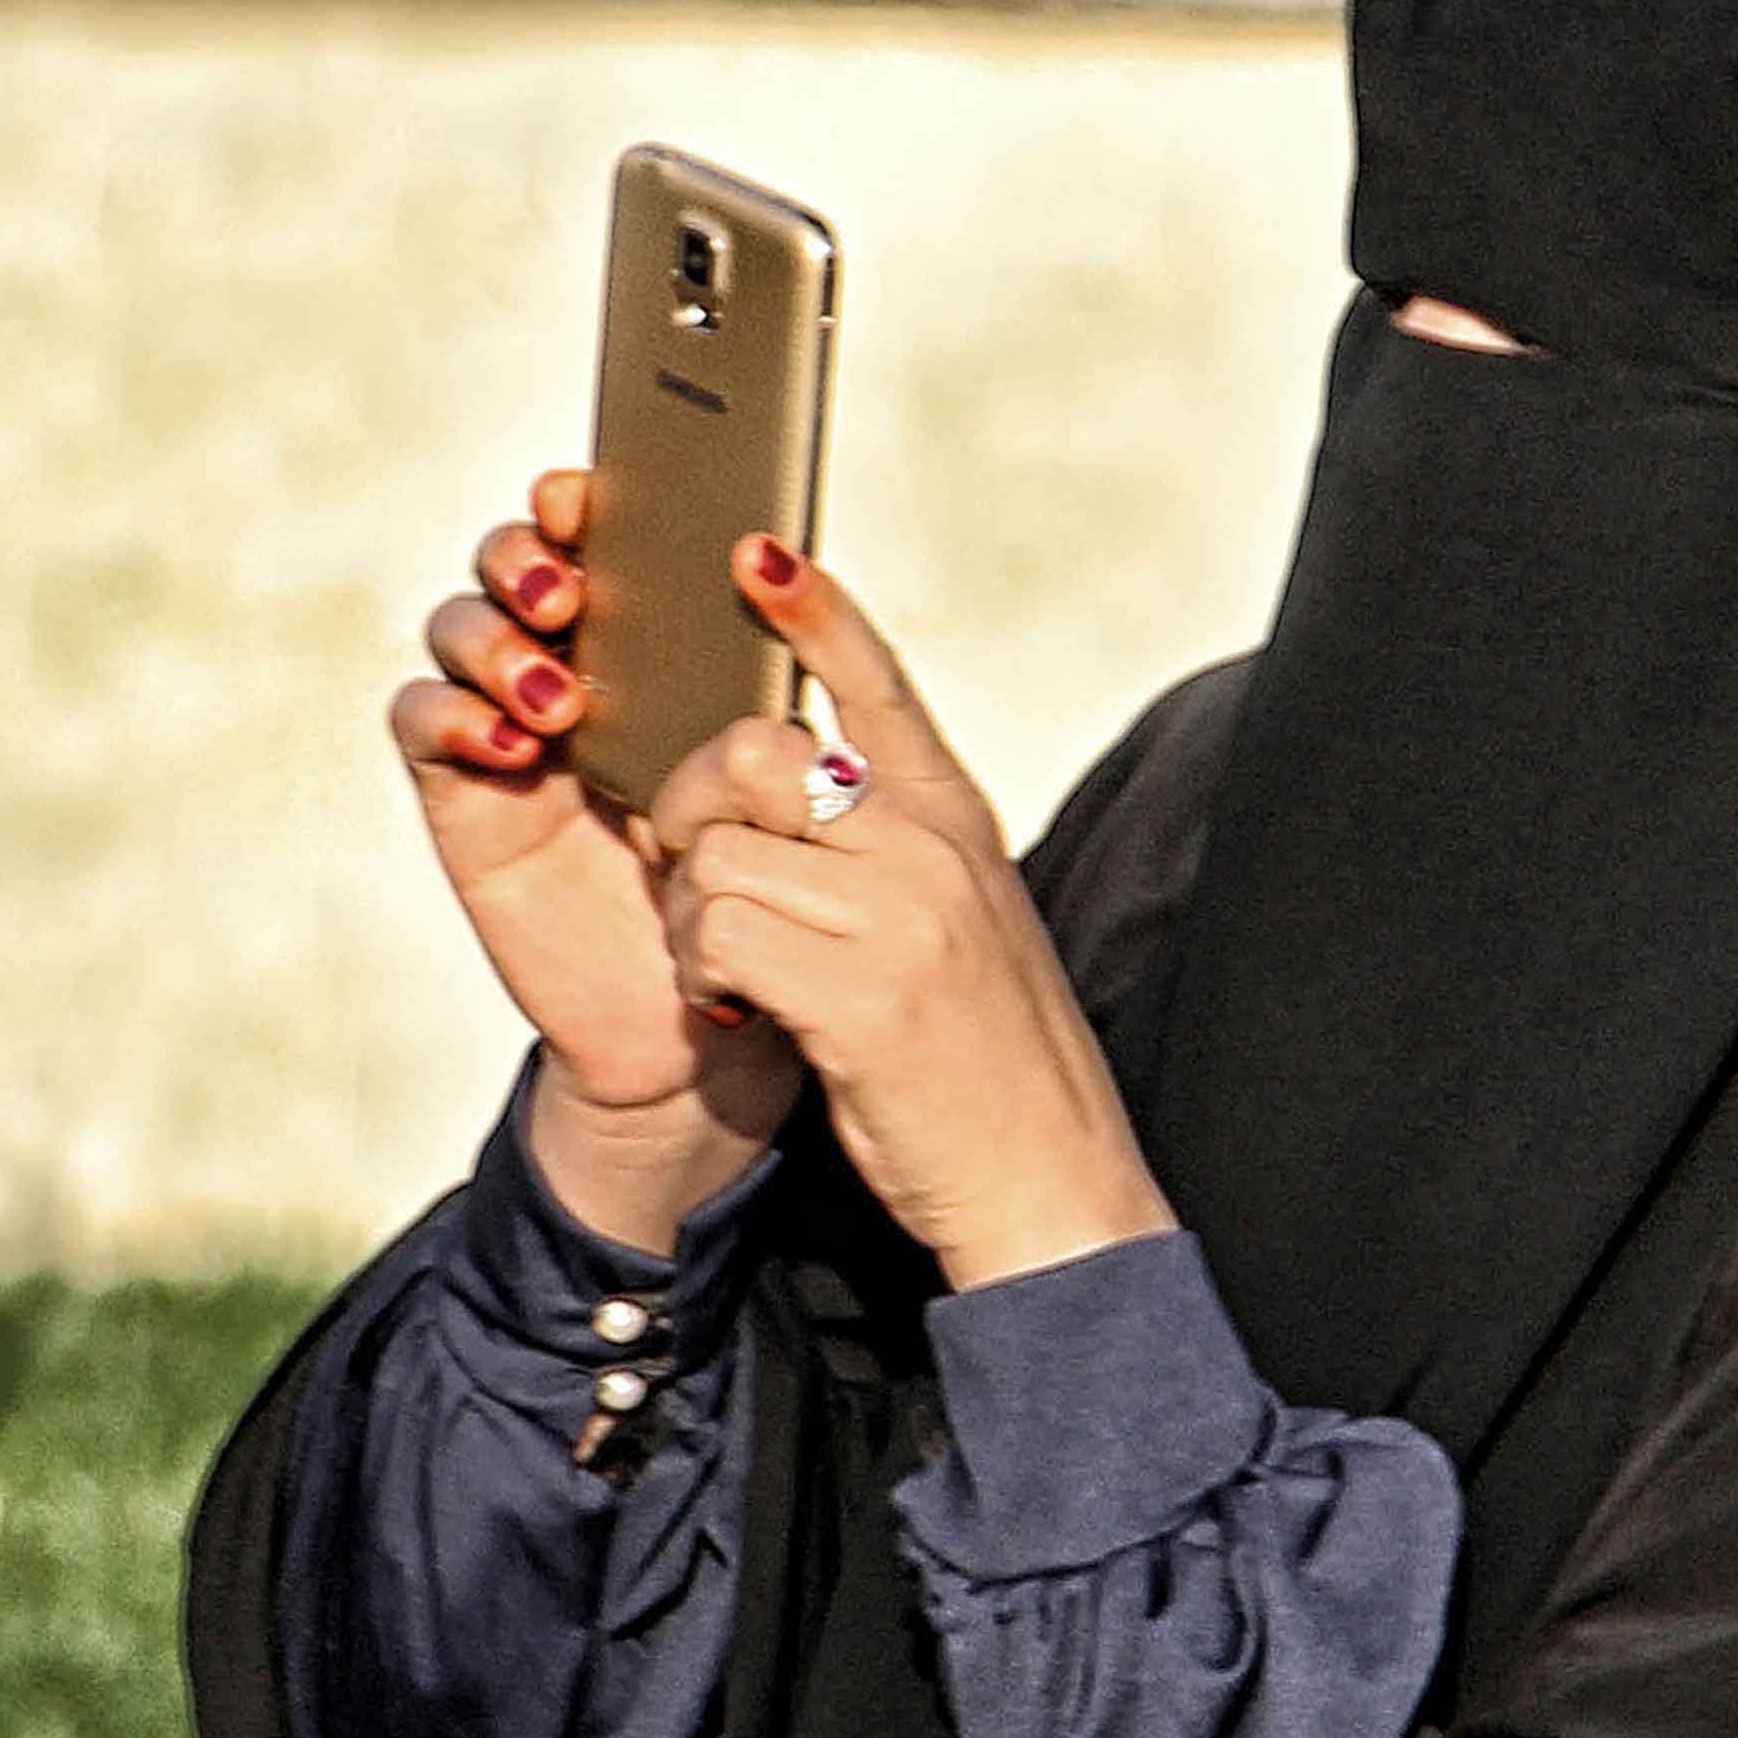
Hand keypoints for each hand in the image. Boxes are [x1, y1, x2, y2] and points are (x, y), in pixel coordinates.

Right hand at [389, 467, 797, 1250]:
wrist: (713, 1020)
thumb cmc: (765, 884)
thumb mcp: (785, 765)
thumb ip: (774, 671)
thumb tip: (781, 561)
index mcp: (650, 636)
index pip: (594, 530)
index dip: (578, 496)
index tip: (597, 491)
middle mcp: (568, 663)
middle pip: (511, 561)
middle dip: (528, 555)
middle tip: (572, 590)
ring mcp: (508, 725)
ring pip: (459, 628)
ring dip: (495, 637)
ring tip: (559, 690)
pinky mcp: (466, 795)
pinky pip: (420, 720)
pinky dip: (453, 713)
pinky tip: (513, 742)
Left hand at [639, 542, 1171, 1290]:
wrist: (1048, 1182)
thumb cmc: (986, 1066)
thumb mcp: (957, 927)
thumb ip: (889, 855)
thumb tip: (787, 800)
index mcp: (956, 822)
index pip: (878, 687)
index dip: (814, 612)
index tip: (758, 555)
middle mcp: (930, 849)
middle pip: (754, 755)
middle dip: (691, 810)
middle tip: (698, 881)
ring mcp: (897, 918)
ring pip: (716, 851)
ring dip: (689, 918)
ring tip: (728, 975)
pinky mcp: (856, 993)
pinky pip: (715, 934)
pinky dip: (702, 976)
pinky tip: (740, 1014)